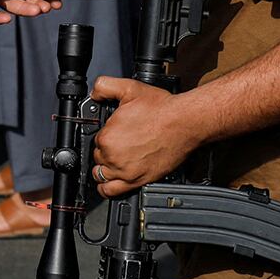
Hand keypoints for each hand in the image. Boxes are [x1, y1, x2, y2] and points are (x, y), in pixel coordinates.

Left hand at [89, 77, 196, 196]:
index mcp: (108, 137)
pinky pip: (110, 191)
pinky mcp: (137, 181)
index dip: (106, 134)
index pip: (96, 139)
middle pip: (99, 156)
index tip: (116, 131)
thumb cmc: (162, 109)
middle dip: (107, 149)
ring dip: (106, 167)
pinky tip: (110, 181)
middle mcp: (113, 157)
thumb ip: (105, 87)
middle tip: (122, 142)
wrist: (184, 123)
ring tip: (117, 159)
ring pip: (101, 174)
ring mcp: (125, 171)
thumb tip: (94, 93)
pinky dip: (106, 187)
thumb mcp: (130, 88)